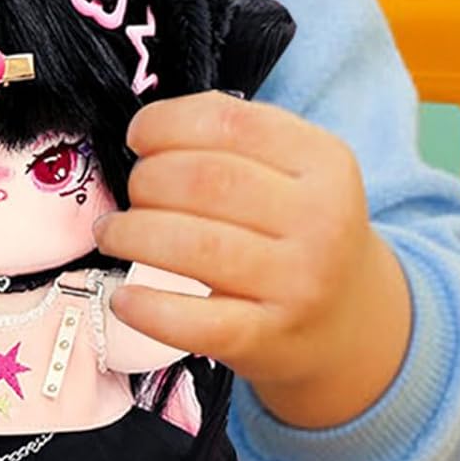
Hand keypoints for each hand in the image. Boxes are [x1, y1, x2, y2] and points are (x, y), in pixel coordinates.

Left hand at [95, 91, 410, 428]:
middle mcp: (319, 220)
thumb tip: (151, 128)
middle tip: (132, 193)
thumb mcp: (298, 172)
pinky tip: (124, 297)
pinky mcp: (265, 336)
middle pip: (205, 182)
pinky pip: (194, 321)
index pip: (230, 123)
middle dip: (147, 181)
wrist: (347, 322)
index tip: (138, 137)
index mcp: (324, 163)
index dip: (166, 124)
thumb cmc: (301, 236)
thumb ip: (237, 138)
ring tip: (112, 234)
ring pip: (193, 246)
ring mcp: (296, 283)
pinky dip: (147, 307)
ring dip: (132, 234)